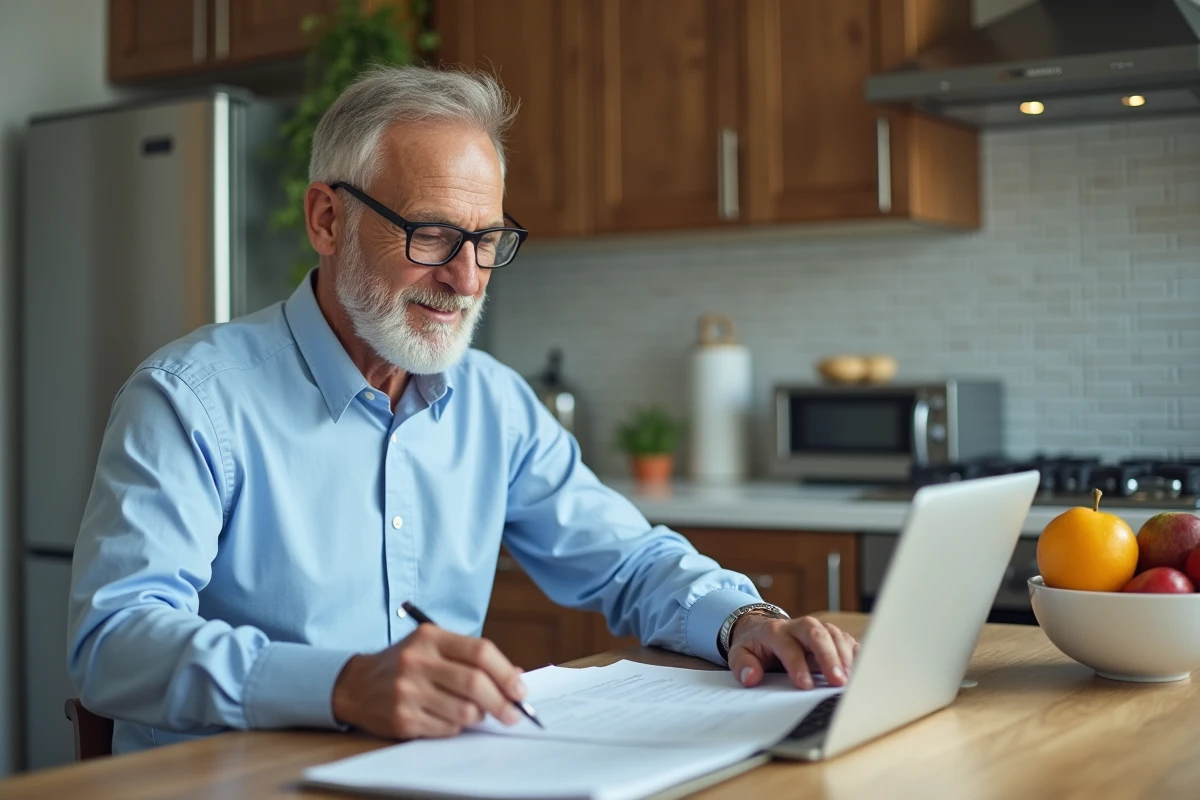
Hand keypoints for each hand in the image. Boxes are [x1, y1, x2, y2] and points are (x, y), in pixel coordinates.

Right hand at [331, 624, 525, 738]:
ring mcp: (407, 691)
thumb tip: (516, 676)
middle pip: (475, 683)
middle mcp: (417, 661)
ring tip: (475, 713)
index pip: (479, 652)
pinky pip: (446, 728)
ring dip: (478, 716)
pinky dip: (456, 726)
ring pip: (464, 711)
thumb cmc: (404, 664)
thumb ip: (472, 657)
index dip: (505, 673)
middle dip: (501, 702)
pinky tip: (449, 717)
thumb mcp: (434, 647)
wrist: (354, 685)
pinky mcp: (402, 718)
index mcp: (430, 637)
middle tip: (513, 714)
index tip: (520, 689)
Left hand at [727, 614, 858, 689]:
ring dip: (844, 656)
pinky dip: (855, 654)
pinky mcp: (831, 636)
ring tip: (850, 680)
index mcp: (774, 631)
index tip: (805, 685)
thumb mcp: (739, 654)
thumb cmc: (755, 646)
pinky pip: (846, 640)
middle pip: (816, 633)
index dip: (797, 664)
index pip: (788, 645)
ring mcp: (817, 629)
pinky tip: (862, 670)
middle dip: (828, 656)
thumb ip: (742, 665)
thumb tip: (751, 677)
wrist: (763, 630)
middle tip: (838, 681)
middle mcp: (798, 626)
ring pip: (834, 634)